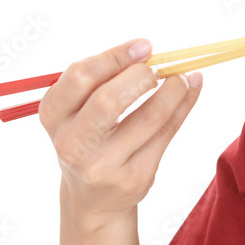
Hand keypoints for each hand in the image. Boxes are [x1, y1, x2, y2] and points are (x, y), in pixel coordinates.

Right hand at [39, 39, 202, 227]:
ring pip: (149, 117)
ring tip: (183, 77)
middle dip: (141, 76)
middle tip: (160, 66)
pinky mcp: (134, 177)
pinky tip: (191, 89)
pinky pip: (167, 133)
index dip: (116, 57)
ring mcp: (103, 165)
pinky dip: (184, 105)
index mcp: (53, 116)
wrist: (93, 198)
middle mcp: (72, 144)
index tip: (144, 47)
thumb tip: (148, 51)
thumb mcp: (80, 110)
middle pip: (108, 100)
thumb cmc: (90, 139)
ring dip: (174, 90)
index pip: (81, 77)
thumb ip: (105, 79)